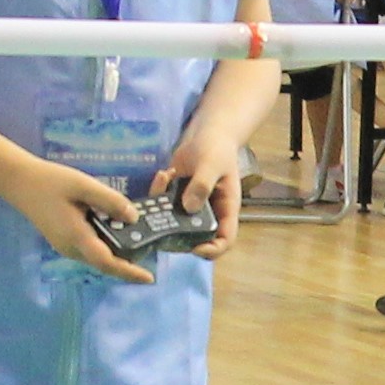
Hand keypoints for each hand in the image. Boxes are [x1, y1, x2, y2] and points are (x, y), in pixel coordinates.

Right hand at [5, 155, 152, 282]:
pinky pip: (91, 249)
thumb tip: (133, 217)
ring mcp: (66, 247)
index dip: (130, 272)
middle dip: (129, 262)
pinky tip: (118, 231)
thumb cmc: (51, 182)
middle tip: (152, 248)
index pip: (108, 262)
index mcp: (77, 237)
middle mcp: (71, 249)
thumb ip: (110, 201)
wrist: (20, 183)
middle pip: (105, 262)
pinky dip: (107, 245)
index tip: (150, 278)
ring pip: (98, 257)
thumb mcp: (84, 185)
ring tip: (140, 239)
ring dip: (118, 253)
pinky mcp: (64, 241)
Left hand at [154, 128, 253, 257]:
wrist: (206, 134)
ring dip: (163, 211)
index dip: (212, 250)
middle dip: (176, 233)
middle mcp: (207, 213)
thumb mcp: (212, 164)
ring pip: (173, 223)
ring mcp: (189, 207)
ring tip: (164, 182)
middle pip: (194, 237)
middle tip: (163, 220)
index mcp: (225, 209)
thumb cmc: (217, 149)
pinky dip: (158, 192)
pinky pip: (162, 205)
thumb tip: (188, 208)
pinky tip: (164, 173)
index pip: (224, 239)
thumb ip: (202, 185)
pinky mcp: (174, 197)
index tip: (195, 248)